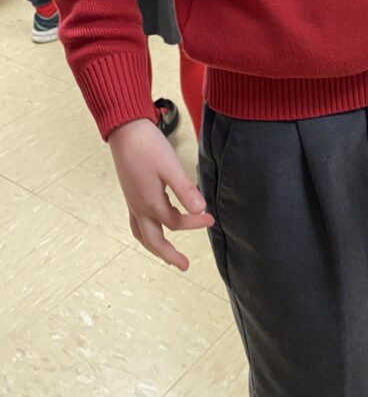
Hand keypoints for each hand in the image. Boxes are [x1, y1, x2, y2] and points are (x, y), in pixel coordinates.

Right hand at [108, 118, 214, 269]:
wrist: (125, 131)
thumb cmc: (148, 146)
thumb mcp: (170, 167)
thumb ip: (185, 190)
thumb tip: (200, 210)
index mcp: (150, 203)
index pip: (176, 223)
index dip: (195, 223)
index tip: (211, 218)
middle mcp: (139, 207)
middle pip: (154, 240)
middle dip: (169, 254)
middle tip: (184, 265)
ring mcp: (132, 202)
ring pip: (142, 234)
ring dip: (155, 246)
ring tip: (167, 254)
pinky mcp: (130, 194)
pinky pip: (136, 222)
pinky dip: (146, 232)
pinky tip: (154, 226)